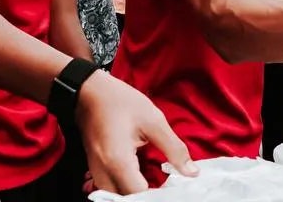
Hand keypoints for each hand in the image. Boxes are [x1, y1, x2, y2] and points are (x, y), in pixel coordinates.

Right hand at [75, 69, 194, 193]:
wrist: (91, 90)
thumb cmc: (122, 101)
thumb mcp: (154, 121)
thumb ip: (174, 149)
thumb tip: (191, 172)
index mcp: (119, 162)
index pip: (138, 195)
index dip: (158, 195)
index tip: (173, 189)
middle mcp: (103, 171)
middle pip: (125, 199)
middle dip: (145, 196)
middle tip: (164, 188)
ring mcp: (95, 170)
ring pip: (114, 195)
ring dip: (132, 193)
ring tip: (152, 184)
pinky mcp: (93, 166)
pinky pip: (106, 186)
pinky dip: (121, 187)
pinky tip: (135, 178)